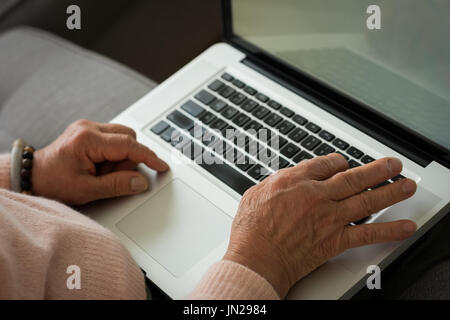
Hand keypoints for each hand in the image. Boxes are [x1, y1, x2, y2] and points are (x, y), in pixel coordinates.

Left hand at [32, 119, 168, 204]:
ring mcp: (87, 127)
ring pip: (122, 137)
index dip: (148, 156)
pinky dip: (113, 154)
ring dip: (121, 157)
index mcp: (87, 140)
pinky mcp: (88, 131)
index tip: (162, 166)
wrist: (32, 177)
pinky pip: (113, 139)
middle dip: (128, 159)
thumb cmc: (53, 183)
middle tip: (112, 176)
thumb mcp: (86, 190)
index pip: (129, 145)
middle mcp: (88, 128)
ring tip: (102, 173)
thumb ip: (117, 185)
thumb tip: (141, 182)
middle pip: (128, 137)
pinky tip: (100, 166)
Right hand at [223, 154, 416, 297]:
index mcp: (295, 180)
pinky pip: (368, 233)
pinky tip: (404, 227)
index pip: (327, 163)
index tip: (345, 165)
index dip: (340, 162)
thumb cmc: (251, 230)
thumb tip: (286, 179)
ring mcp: (328, 217)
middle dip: (378, 169)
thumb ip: (277, 183)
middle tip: (392, 164)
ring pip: (367, 200)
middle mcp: (316, 195)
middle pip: (354, 177)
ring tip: (406, 185)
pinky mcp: (334, 240)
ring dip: (390, 191)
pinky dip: (389, 230)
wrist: (256, 257)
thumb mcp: (256, 193)